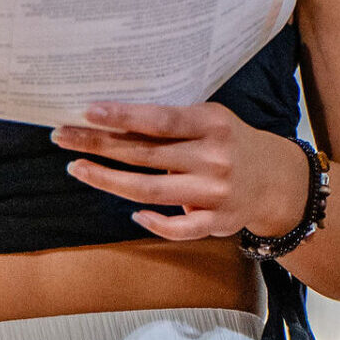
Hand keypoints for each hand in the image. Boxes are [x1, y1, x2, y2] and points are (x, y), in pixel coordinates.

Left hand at [51, 102, 309, 241]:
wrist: (276, 180)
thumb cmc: (230, 142)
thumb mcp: (210, 120)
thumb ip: (172, 122)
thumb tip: (111, 118)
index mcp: (212, 124)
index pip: (160, 120)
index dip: (123, 116)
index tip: (88, 111)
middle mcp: (214, 157)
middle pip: (145, 155)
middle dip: (98, 145)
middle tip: (63, 137)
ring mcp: (215, 192)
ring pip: (150, 190)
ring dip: (108, 180)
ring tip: (77, 168)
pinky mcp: (218, 222)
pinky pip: (178, 227)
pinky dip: (153, 221)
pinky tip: (131, 211)